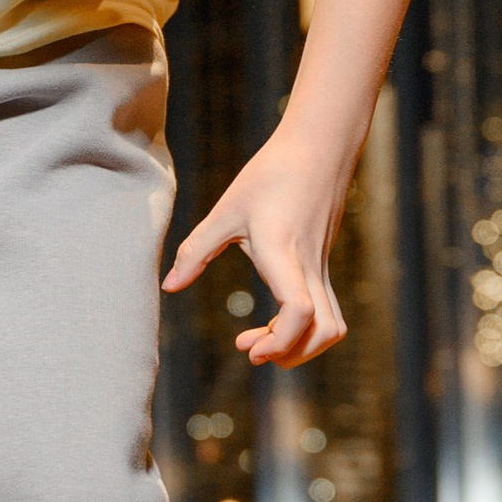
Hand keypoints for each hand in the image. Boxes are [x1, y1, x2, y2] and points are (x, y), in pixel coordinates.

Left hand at [164, 128, 347, 366]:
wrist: (318, 148)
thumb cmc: (270, 174)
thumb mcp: (226, 211)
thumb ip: (195, 250)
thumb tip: (168, 286)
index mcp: (283, 254)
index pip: (299, 311)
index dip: (280, 340)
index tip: (248, 349)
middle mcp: (309, 268)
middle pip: (325, 331)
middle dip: (291, 354)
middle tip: (250, 350)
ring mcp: (321, 268)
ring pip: (332, 325)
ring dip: (303, 344)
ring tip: (264, 341)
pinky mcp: (323, 266)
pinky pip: (326, 310)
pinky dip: (304, 328)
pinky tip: (275, 318)